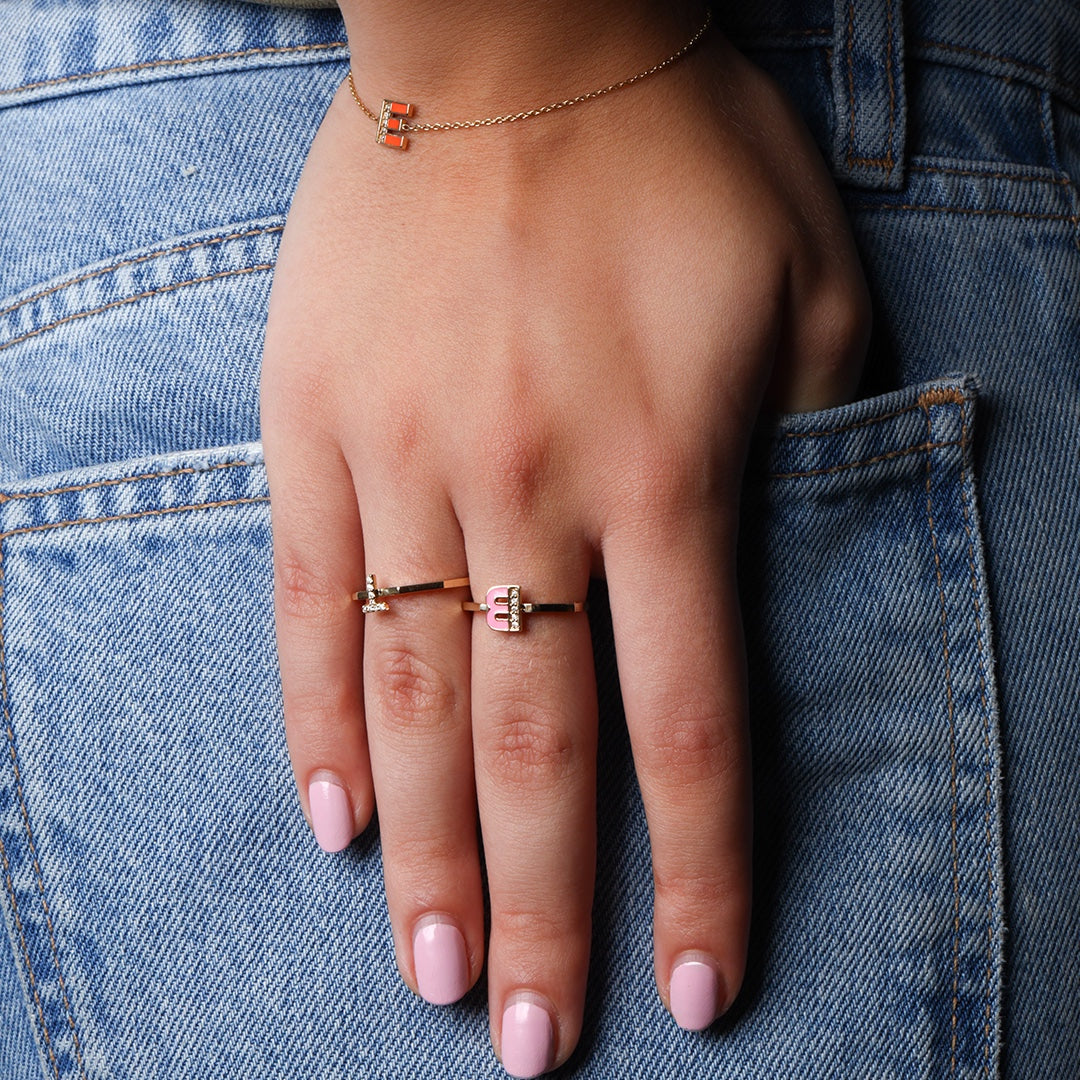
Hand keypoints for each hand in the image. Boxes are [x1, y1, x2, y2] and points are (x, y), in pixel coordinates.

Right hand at [260, 9, 867, 1073]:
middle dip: (535, 911)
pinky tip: (330, 817)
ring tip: (421, 972)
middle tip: (522, 1044)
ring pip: (413, 696)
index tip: (691, 993)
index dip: (699, 872)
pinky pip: (312, 601)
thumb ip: (815, 438)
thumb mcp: (810, 281)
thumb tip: (790, 560)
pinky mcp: (315, 421)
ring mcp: (405, 455)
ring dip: (421, 852)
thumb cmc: (674, 147)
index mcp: (666, 464)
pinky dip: (319, 717)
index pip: (689, 724)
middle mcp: (528, 484)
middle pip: (534, 746)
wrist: (514, 26)